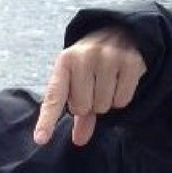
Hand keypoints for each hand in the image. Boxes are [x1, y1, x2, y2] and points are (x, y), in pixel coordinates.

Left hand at [34, 26, 146, 146]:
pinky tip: (121, 79)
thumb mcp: (77, 81)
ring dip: (106, 101)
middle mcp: (84, 57)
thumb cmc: (91, 63)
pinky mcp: (131, 61)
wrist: (121, 31)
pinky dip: (122, 97)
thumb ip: (77, 113)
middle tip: (94, 85)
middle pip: (82, 108)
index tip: (40, 140)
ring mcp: (108, 57)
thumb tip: (80, 141)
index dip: (47, 121)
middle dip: (89, 104)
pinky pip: (122, 101)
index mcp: (65, 62)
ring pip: (103, 106)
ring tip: (108, 80)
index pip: (53, 98)